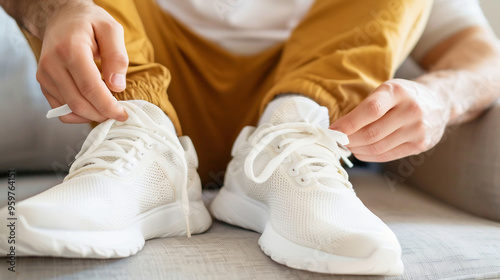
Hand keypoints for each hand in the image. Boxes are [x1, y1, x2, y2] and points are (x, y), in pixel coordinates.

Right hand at [36, 1, 128, 122]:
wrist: (63, 17)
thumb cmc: (90, 22)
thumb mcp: (111, 30)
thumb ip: (117, 57)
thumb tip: (117, 86)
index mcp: (70, 50)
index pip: (90, 89)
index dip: (108, 106)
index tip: (123, 114)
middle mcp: (52, 64)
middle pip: (79, 103)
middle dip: (102, 114)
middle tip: (118, 114)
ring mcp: (45, 75)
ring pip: (69, 110)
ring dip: (91, 115)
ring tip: (107, 109)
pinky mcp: (43, 83)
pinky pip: (60, 110)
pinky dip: (78, 114)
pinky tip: (93, 106)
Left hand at [330, 79, 448, 161]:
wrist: (440, 102)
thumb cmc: (403, 95)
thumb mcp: (386, 90)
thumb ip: (365, 107)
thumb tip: (338, 129)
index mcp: (398, 91)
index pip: (371, 110)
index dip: (348, 123)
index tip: (332, 130)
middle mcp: (411, 110)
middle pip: (372, 133)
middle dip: (349, 139)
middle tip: (336, 140)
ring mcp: (418, 129)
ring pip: (378, 147)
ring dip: (356, 149)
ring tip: (346, 145)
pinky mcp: (420, 145)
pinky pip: (387, 155)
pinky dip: (368, 156)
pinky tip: (359, 151)